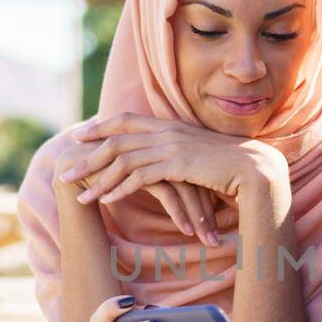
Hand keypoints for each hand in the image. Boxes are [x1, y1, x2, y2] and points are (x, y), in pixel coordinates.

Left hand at [63, 113, 291, 238]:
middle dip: (89, 156)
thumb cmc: (229, 166)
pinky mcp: (177, 164)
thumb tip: (164, 161)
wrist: (254, 169)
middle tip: (66, 169)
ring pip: (123, 160)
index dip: (101, 127)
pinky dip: (120, 189)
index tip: (80, 135)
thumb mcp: (198, 154)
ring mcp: (171, 146)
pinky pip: (139, 176)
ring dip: (98, 179)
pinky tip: (107, 200)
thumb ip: (178, 153)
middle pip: (116, 140)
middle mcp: (166, 131)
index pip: (126, 121)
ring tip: (81, 195)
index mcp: (170, 125)